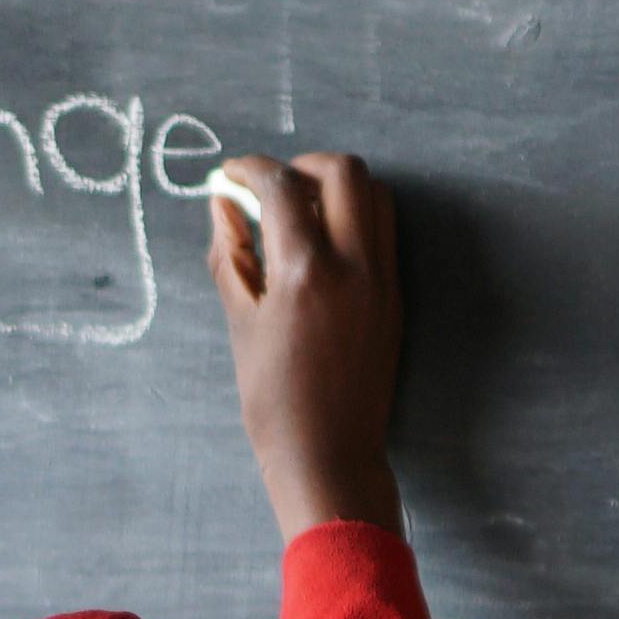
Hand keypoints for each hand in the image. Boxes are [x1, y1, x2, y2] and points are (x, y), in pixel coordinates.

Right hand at [208, 150, 405, 543]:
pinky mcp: (395, 296)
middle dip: (302, 164)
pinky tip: (321, 243)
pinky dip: (354, 217)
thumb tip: (223, 205)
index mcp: (306, 273)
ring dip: (335, 187)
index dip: (250, 169)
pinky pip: (382, 232)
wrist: (329, 454)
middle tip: (270, 186)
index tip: (230, 174)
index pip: (281, 188)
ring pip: (374, 196)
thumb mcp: (240, 323)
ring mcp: (383, 280)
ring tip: (298, 211)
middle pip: (344, 172)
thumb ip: (231, 255)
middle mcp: (354, 266)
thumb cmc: (273, 401)